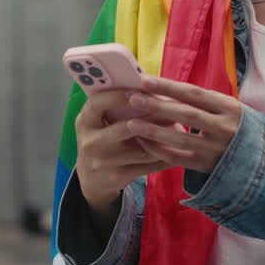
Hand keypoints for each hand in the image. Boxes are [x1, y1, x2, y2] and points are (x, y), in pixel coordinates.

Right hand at [74, 89, 172, 207]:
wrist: (92, 179)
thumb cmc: (101, 141)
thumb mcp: (98, 123)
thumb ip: (114, 107)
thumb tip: (147, 85)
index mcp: (85, 121)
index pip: (99, 103)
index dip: (120, 95)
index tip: (141, 89)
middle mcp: (91, 142)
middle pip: (126, 127)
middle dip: (153, 117)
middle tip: (173, 109)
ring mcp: (103, 161)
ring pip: (142, 148)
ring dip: (164, 138)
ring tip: (179, 128)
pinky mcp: (117, 177)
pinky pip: (148, 165)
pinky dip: (165, 156)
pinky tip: (176, 148)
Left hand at [123, 75, 244, 173]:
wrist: (262, 160)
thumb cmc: (237, 126)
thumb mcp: (229, 108)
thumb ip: (202, 101)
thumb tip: (163, 88)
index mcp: (229, 107)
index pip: (194, 93)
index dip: (168, 86)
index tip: (144, 80)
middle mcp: (224, 127)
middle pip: (186, 114)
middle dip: (157, 105)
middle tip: (132, 98)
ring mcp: (216, 149)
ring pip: (180, 138)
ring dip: (153, 130)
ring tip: (131, 123)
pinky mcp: (207, 167)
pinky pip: (178, 158)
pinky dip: (158, 150)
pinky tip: (143, 142)